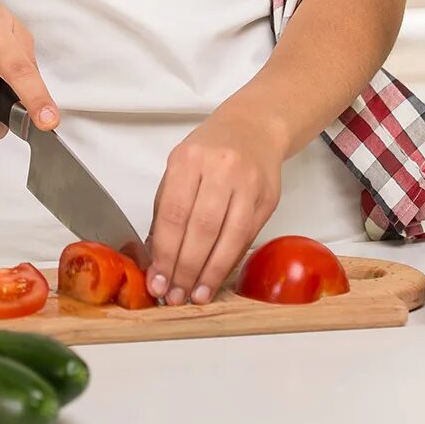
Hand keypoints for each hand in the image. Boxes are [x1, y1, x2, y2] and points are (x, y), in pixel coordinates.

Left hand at [145, 106, 288, 305]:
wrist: (254, 128)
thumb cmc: (210, 150)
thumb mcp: (179, 167)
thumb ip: (167, 208)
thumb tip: (156, 255)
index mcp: (189, 159)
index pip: (174, 214)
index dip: (165, 253)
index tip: (157, 279)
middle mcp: (221, 169)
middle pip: (202, 229)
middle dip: (185, 269)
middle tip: (173, 296)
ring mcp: (249, 184)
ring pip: (229, 237)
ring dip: (210, 273)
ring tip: (196, 296)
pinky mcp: (268, 199)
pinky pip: (247, 237)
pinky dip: (229, 262)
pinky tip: (216, 277)